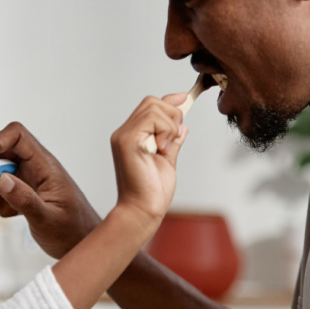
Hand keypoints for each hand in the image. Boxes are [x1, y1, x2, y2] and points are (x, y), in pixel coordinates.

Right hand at [0, 122, 101, 258]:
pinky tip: (14, 213)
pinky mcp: (23, 188)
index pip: (16, 135)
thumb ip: (24, 199)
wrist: (80, 242)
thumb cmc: (72, 231)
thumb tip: (0, 179)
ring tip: (9, 208)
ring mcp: (28, 176)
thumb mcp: (47, 220)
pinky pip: (0, 185)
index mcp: (45, 165)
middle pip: (1, 145)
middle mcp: (35, 166)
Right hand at [110, 94, 187, 227]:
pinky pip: (152, 119)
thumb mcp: (168, 160)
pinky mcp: (127, 141)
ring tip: (165, 148)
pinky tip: (162, 148)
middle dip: (172, 115)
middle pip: (152, 102)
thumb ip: (173, 141)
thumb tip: (182, 126)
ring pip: (153, 107)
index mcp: (132, 136)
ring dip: (169, 126)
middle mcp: (124, 132)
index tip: (185, 98)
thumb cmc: (152, 192)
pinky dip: (165, 131)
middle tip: (173, 141)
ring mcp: (124, 136)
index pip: (150, 106)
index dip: (169, 100)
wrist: (143, 210)